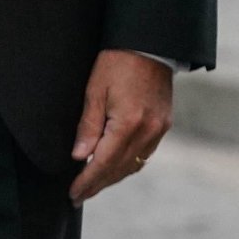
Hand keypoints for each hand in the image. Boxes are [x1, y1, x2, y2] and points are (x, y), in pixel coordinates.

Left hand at [68, 50, 172, 205]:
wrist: (150, 42)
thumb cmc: (118, 61)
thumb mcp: (95, 89)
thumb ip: (88, 126)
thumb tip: (80, 157)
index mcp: (128, 123)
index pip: (103, 164)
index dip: (87, 182)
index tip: (73, 195)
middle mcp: (147, 131)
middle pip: (120, 169)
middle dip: (98, 185)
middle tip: (79, 196)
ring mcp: (159, 129)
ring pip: (134, 164)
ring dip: (114, 177)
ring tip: (94, 184)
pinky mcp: (164, 123)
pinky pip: (145, 153)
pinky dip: (129, 163)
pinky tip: (116, 165)